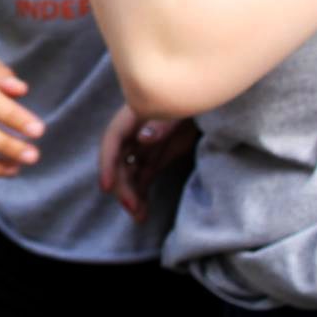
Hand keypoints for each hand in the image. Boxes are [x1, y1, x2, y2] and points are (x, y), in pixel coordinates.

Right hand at [98, 105, 197, 221]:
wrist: (209, 103)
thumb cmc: (189, 99)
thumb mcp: (176, 110)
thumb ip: (160, 123)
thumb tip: (142, 138)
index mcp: (133, 118)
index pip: (113, 141)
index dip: (107, 164)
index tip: (106, 187)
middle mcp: (134, 135)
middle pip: (120, 163)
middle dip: (123, 187)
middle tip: (132, 208)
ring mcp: (144, 148)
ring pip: (130, 175)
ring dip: (131, 195)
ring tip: (139, 217)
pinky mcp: (155, 159)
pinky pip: (143, 179)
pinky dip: (142, 195)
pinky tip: (143, 213)